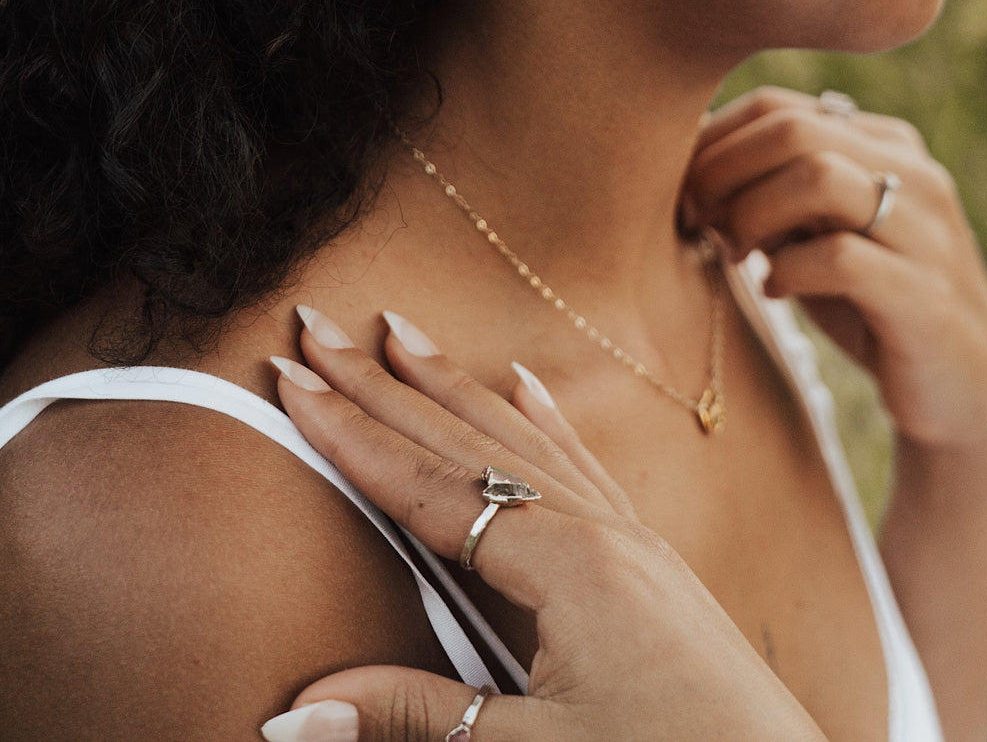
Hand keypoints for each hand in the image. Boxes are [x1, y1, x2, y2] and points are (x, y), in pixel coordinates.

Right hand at [259, 313, 826, 741]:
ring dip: (451, 385)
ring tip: (398, 334)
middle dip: (383, 383)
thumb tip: (294, 710)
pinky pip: (584, 463)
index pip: (428, 483)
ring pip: (520, 437)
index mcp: (566, 562)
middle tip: (317, 327)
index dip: (351, 434)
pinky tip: (523, 383)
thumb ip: (417, 718)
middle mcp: (597, 528)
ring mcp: (630, 536)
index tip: (289, 382)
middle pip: (466, 437)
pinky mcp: (653, 558)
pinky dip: (543, 418)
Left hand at [683, 87, 986, 455]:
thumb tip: (684, 163)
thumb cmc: (869, 306)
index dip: (711, 143)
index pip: (777, 108)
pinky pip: (839, 257)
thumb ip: (771, 193)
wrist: (965, 395)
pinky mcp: (926, 295)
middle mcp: (914, 173)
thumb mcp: (815, 237)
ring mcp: (926, 231)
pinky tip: (774, 291)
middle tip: (696, 221)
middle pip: (792, 129)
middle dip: (722, 172)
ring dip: (752, 214)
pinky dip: (787, 270)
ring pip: (818, 176)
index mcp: (885, 144)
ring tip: (735, 252)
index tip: (680, 191)